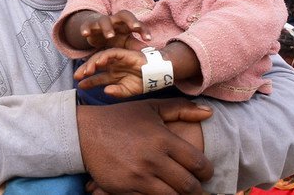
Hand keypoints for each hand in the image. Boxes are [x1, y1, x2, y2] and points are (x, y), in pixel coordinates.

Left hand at [75, 48, 148, 97]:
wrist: (156, 73)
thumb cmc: (143, 82)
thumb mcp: (128, 90)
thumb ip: (117, 92)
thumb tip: (106, 91)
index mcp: (112, 75)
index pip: (96, 78)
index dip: (88, 82)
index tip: (80, 86)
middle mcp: (112, 66)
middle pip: (94, 66)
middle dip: (85, 71)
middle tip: (77, 76)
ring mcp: (116, 59)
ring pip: (100, 58)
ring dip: (92, 63)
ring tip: (87, 71)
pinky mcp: (123, 53)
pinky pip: (111, 53)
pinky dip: (104, 57)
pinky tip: (99, 63)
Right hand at [79, 10, 144, 49]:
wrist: (96, 29)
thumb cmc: (116, 37)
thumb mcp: (126, 43)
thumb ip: (136, 47)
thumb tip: (151, 56)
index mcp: (126, 24)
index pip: (137, 23)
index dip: (143, 29)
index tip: (148, 39)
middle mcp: (115, 20)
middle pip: (124, 15)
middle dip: (130, 20)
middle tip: (134, 27)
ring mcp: (101, 21)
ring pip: (105, 20)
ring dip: (108, 27)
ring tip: (110, 36)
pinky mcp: (89, 25)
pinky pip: (87, 25)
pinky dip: (86, 28)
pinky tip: (85, 34)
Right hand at [79, 98, 212, 193]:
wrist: (84, 132)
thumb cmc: (121, 118)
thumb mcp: (151, 108)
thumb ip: (181, 109)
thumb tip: (209, 113)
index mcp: (163, 139)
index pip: (199, 164)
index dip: (208, 173)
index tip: (205, 174)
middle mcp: (153, 159)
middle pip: (189, 186)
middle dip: (199, 191)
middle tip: (198, 190)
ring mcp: (138, 177)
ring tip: (181, 193)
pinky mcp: (125, 190)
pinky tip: (162, 194)